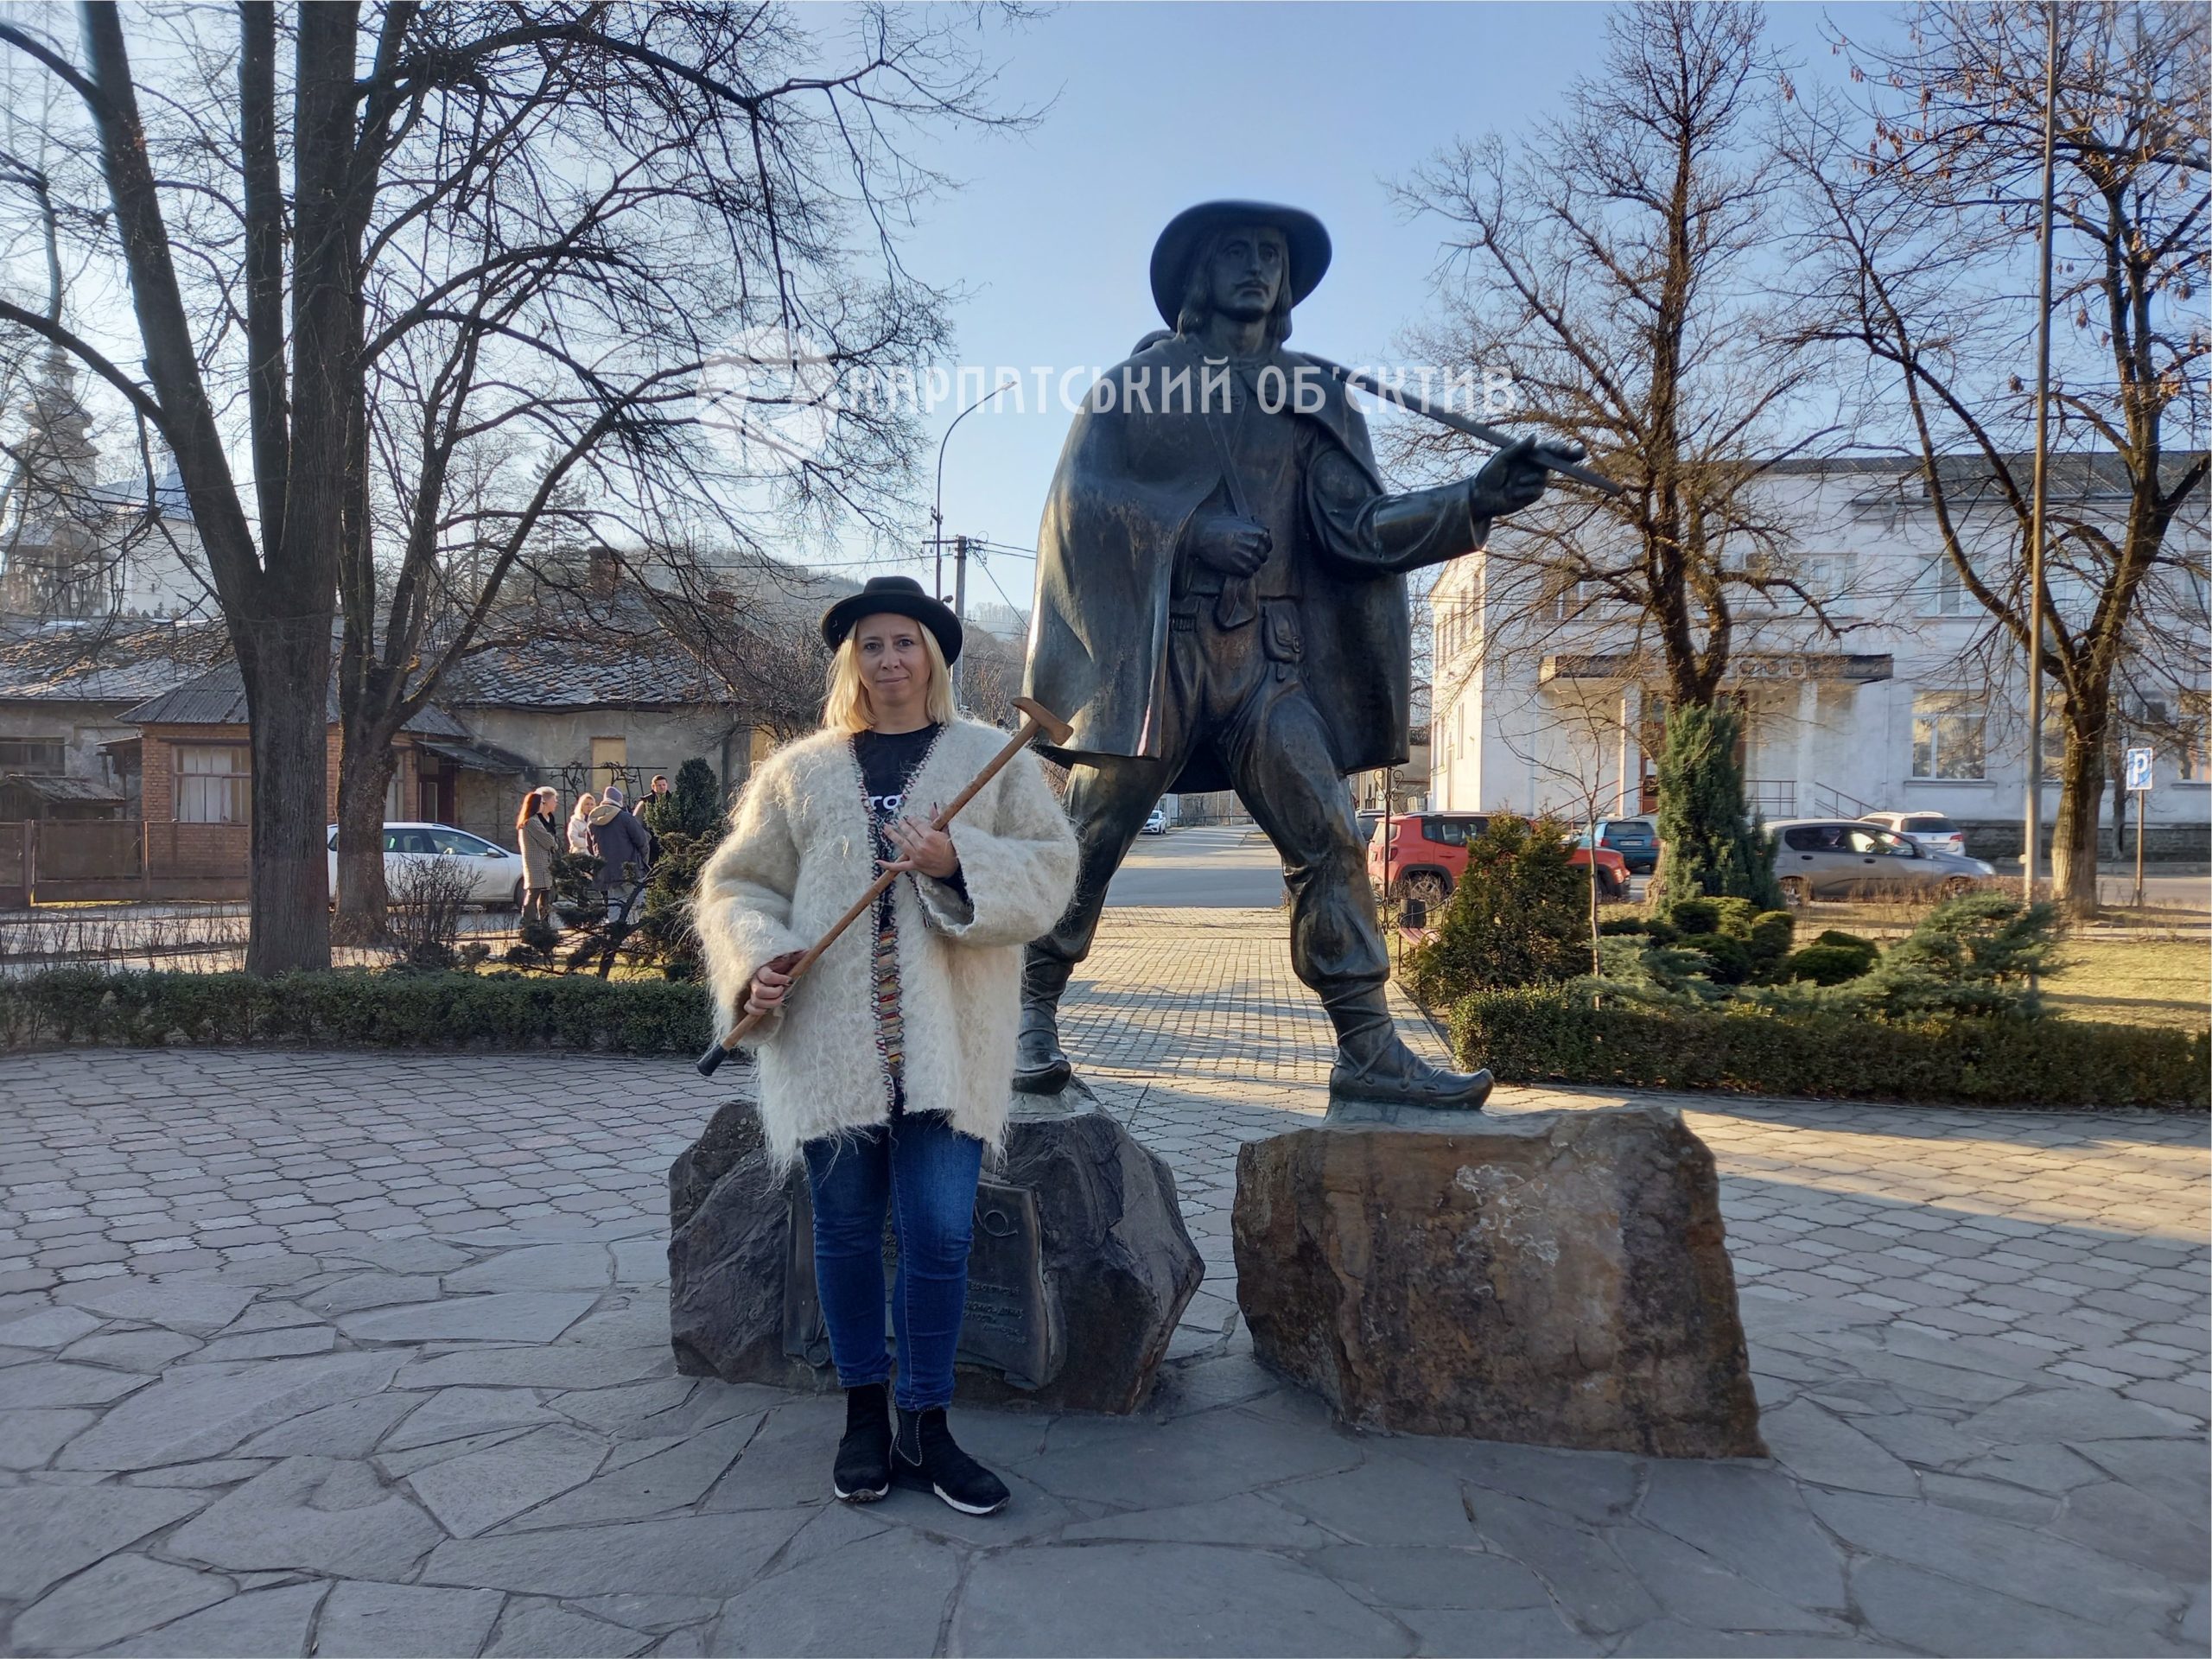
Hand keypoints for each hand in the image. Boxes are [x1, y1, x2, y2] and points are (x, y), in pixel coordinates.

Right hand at [744, 949, 801, 1016]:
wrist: (777, 970)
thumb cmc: (783, 964)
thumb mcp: (790, 958)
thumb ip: (797, 956)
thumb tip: (807, 952)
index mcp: (763, 969)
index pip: (766, 976)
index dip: (779, 980)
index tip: (790, 980)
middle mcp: (755, 980)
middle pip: (759, 991)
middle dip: (774, 994)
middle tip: (783, 991)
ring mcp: (753, 990)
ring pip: (755, 1001)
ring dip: (770, 1003)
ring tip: (781, 999)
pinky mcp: (753, 999)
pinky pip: (749, 1008)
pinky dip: (757, 1011)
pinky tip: (768, 1008)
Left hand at [884, 811, 959, 880]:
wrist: (954, 867)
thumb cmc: (952, 849)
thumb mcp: (946, 832)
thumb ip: (937, 819)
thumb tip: (932, 805)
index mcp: (930, 836)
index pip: (917, 824)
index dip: (912, 820)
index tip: (910, 818)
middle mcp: (922, 845)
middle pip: (908, 832)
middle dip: (903, 825)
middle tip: (899, 821)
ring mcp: (917, 856)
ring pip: (901, 843)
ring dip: (892, 835)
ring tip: (886, 828)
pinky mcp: (915, 866)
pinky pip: (899, 866)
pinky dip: (888, 865)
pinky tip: (878, 861)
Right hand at [1186, 512, 1271, 577]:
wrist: (1202, 537)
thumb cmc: (1217, 526)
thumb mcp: (1239, 520)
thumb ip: (1253, 527)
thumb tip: (1265, 530)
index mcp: (1258, 533)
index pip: (1269, 543)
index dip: (1263, 546)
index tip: (1256, 547)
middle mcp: (1256, 545)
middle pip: (1264, 556)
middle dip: (1256, 556)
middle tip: (1245, 554)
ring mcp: (1249, 557)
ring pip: (1257, 565)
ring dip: (1250, 564)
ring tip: (1239, 560)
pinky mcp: (1241, 568)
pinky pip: (1249, 573)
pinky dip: (1244, 571)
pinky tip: (1236, 566)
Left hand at [1468, 435, 1586, 520]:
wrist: (1481, 496)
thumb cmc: (1488, 474)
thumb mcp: (1501, 458)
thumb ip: (1519, 449)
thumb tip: (1535, 437)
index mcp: (1528, 454)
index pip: (1548, 448)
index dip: (1559, 447)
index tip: (1566, 448)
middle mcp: (1534, 466)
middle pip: (1558, 460)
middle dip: (1571, 456)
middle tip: (1582, 453)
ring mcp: (1535, 480)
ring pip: (1545, 477)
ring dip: (1530, 480)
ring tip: (1513, 483)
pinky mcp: (1533, 494)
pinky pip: (1538, 490)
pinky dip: (1525, 491)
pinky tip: (1512, 493)